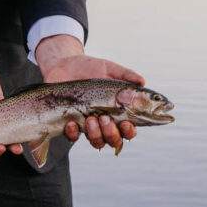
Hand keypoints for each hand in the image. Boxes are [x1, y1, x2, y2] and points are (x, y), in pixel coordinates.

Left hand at [34, 35, 143, 151]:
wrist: (64, 64)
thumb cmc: (90, 68)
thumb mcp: (109, 68)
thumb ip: (126, 75)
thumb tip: (142, 82)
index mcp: (117, 112)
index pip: (128, 130)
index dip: (129, 131)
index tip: (126, 123)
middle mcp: (104, 123)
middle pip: (114, 140)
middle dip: (112, 133)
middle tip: (105, 118)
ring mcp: (87, 125)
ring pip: (97, 142)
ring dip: (96, 134)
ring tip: (91, 118)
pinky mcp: (70, 124)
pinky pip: (73, 138)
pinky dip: (73, 133)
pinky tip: (72, 123)